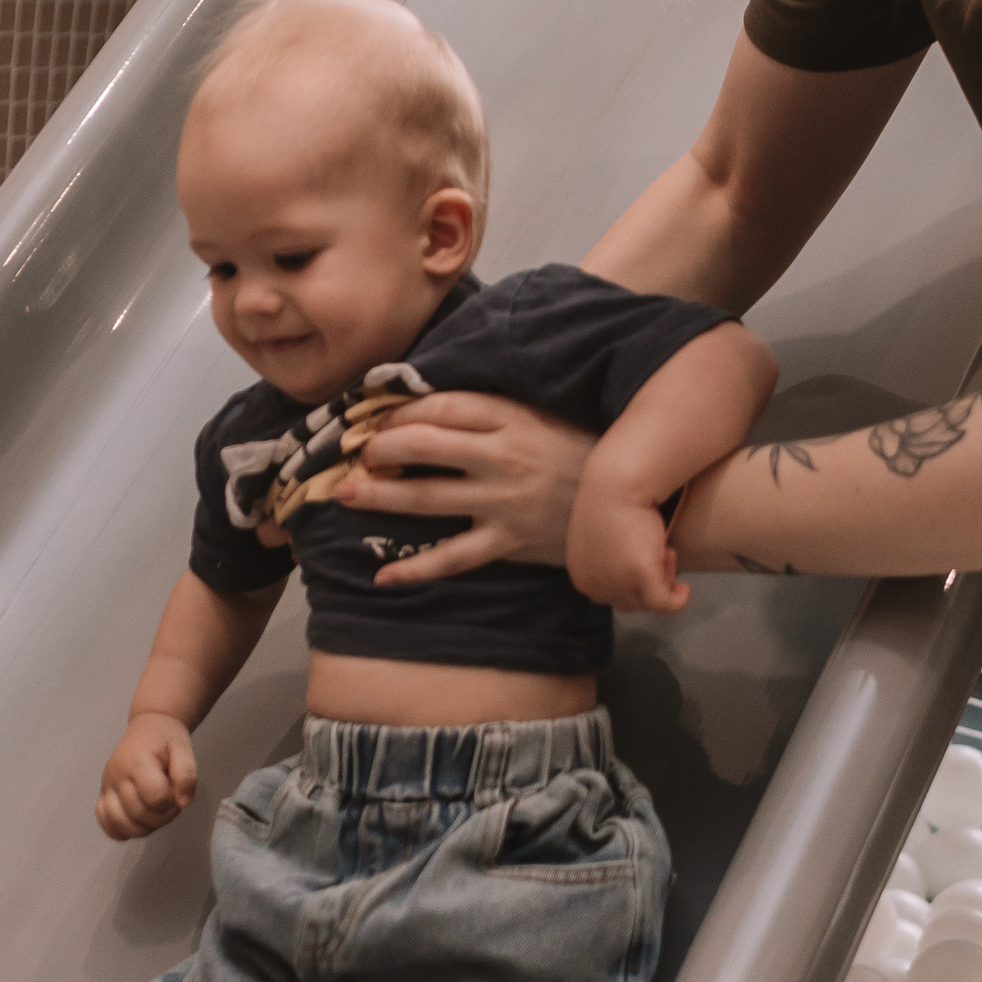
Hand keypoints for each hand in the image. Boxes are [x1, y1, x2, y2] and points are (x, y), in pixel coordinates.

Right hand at [96, 714, 197, 840]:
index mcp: (136, 762)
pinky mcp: (103, 794)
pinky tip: (136, 821)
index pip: (155, 797)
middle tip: (171, 804)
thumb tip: (183, 803)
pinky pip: (104, 821)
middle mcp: (116, 775)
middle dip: (162, 817)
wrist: (147, 726)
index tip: (177, 794)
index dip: (171, 803)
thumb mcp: (183, 749)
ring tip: (156, 812)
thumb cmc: (165, 738)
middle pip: (139, 814)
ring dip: (144, 827)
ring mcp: (106, 786)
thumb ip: (187, 775)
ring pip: (121, 823)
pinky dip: (120, 829)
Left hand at [332, 394, 595, 586]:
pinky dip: (415, 570)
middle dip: (379, 449)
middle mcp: (502, 458)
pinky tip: (383, 577)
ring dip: (379, 497)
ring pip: (426, 499)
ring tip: (346, 495)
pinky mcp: (510, 542)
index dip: (399, 411)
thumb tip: (433, 405)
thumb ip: (494, 410)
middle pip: (422, 447)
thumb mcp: (543, 413)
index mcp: (511, 417)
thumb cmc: (585, 450)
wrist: (635, 502)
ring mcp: (504, 503)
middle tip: (356, 455)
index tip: (377, 418)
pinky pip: (452, 558)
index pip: (439, 407)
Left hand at [566, 497, 689, 615]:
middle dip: (649, 581)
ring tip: (667, 552)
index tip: (646, 558)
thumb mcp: (598, 538)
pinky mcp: (640, 576)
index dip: (633, 582)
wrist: (616, 481)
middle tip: (661, 552)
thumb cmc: (609, 500)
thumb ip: (606, 560)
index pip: (611, 597)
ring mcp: (616, 584)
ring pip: (648, 602)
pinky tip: (686, 589)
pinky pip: (665, 604)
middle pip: (630, 602)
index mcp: (580, 576)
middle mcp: (594, 586)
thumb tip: (626, 572)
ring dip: (663, 580)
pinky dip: (678, 600)